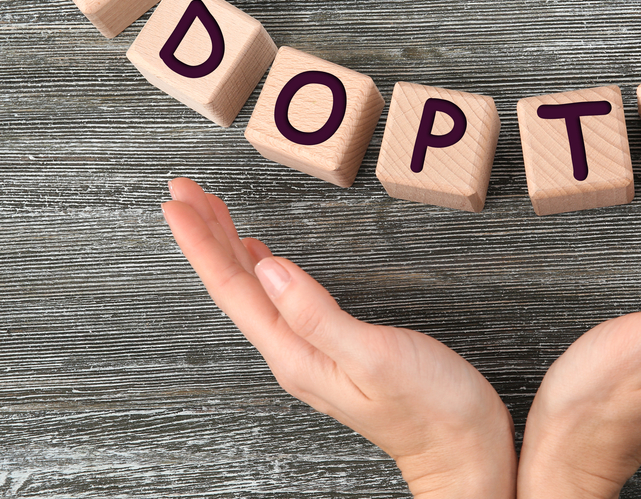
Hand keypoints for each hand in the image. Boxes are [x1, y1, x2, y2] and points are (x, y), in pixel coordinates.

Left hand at [161, 179, 515, 498]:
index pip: (233, 289)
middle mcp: (295, 354)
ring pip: (254, 291)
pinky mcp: (333, 348)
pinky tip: (261, 258)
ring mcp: (312, 352)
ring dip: (228, 249)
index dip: (202, 242)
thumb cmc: (429, 409)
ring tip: (211, 213)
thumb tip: (270, 270)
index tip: (179, 201)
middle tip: (185, 190)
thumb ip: (316, 315)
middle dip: (206, 235)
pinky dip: (263, 269)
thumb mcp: (374, 355)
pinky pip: (280, 300)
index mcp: (296, 354)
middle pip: (235, 287)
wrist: (461, 450)